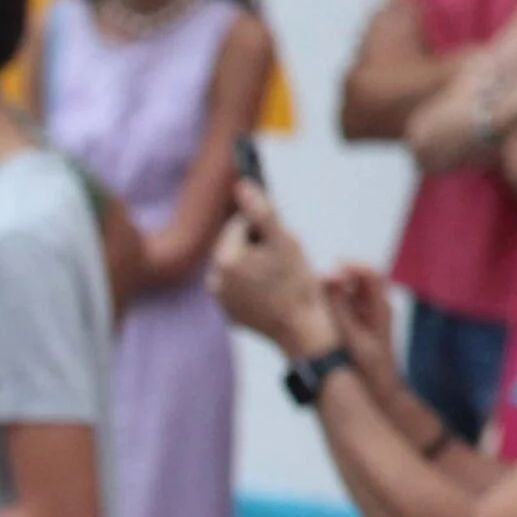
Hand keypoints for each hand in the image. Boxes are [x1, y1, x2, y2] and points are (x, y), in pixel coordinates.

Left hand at [209, 182, 336, 356]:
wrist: (302, 331)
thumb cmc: (297, 283)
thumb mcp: (284, 240)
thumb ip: (261, 211)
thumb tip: (241, 185)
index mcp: (225, 258)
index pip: (238, 225)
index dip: (262, 226)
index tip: (281, 237)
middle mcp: (215, 280)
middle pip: (236, 247)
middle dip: (258, 246)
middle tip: (284, 260)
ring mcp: (221, 300)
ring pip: (239, 268)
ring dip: (257, 265)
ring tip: (281, 277)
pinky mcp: (230, 315)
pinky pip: (241, 290)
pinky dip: (255, 286)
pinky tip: (275, 293)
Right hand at [322, 265, 403, 400]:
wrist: (378, 393)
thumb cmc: (369, 370)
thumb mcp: (351, 337)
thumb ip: (339, 308)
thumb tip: (329, 278)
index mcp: (381, 308)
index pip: (370, 274)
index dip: (350, 267)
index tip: (330, 270)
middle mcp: (374, 308)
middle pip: (355, 281)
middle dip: (335, 279)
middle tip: (313, 286)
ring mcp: (364, 316)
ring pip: (345, 293)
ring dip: (328, 293)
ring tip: (310, 300)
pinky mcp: (353, 325)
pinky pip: (340, 308)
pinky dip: (326, 306)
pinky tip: (312, 314)